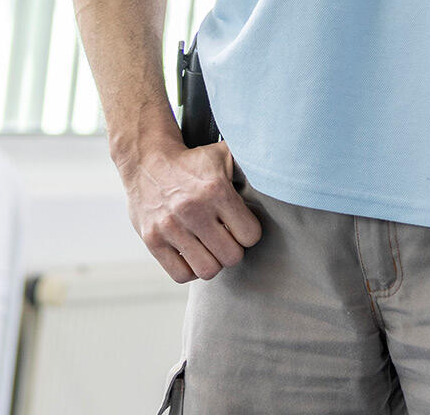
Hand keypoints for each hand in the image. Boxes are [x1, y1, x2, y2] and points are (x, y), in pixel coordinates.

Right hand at [122, 136, 262, 283]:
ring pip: (207, 270)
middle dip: (234, 250)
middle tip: (228, 238)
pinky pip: (181, 275)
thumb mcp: (224, 154)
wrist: (148, 161)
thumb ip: (251, 163)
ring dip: (213, 262)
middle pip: (231, 256)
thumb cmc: (193, 162)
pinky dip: (190, 270)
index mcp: (215, 190)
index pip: (249, 235)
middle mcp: (192, 210)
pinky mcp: (152, 241)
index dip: (249, 233)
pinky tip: (193, 253)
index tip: (242, 225)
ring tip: (211, 247)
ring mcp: (170, 228)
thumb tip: (281, 169)